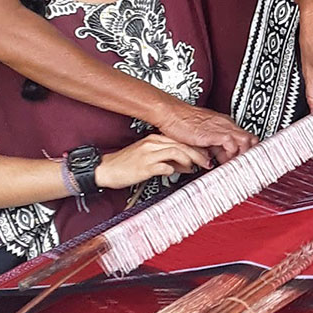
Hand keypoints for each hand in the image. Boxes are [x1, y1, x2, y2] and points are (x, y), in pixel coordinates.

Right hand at [96, 134, 211, 189]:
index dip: (196, 147)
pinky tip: (177, 173)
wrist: (105, 169)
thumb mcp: (150, 159)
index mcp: (154, 139)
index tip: (205, 155)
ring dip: (189, 159)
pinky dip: (173, 169)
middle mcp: (152, 143)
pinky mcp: (144, 166)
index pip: (181, 139)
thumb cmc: (126, 164)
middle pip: (181, 144)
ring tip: (195, 167)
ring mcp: (148, 154)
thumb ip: (169, 161)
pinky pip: (164, 166)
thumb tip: (187, 166)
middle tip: (207, 162)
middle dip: (197, 153)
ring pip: (175, 151)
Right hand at [155, 100, 256, 162]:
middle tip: (241, 165)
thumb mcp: (201, 137)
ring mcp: (222, 127)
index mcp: (224, 124)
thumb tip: (213, 160)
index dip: (244, 152)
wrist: (171, 113)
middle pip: (251, 138)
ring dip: (242, 155)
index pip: (246, 138)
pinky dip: (231, 154)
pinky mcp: (214, 133)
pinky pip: (232, 144)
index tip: (239, 162)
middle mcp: (226, 124)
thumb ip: (211, 147)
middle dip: (249, 154)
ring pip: (246, 140)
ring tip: (235, 165)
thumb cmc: (181, 123)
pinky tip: (224, 161)